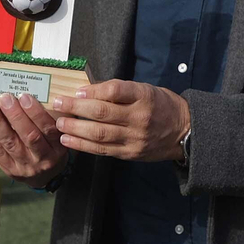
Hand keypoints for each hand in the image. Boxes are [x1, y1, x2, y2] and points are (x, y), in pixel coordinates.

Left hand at [0, 92, 69, 186]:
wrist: (44, 175)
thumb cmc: (50, 144)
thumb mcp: (58, 131)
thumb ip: (53, 113)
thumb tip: (39, 87)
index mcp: (58, 146)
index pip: (48, 129)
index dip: (36, 113)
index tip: (24, 96)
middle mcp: (44, 158)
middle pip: (29, 136)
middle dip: (15, 115)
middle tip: (5, 98)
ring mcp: (26, 165)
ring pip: (10, 143)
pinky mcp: (10, 169)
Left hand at [52, 80, 189, 161]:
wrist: (184, 131)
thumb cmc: (161, 105)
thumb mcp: (145, 89)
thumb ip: (120, 90)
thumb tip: (88, 90)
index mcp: (144, 96)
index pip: (116, 91)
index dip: (93, 91)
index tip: (77, 91)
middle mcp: (140, 117)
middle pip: (103, 113)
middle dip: (76, 108)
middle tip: (58, 103)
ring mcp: (135, 138)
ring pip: (100, 134)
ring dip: (75, 128)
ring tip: (59, 123)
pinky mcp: (130, 153)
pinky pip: (103, 150)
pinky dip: (83, 145)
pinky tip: (69, 140)